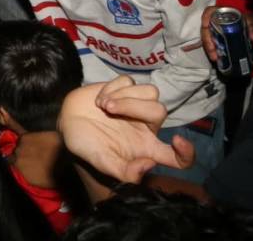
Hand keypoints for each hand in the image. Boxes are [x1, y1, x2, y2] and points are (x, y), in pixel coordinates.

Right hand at [59, 76, 194, 182]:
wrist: (65, 122)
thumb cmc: (85, 145)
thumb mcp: (102, 163)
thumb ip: (123, 171)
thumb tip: (149, 163)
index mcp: (146, 148)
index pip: (177, 157)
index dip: (187, 153)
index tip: (178, 140)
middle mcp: (146, 126)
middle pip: (160, 110)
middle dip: (134, 106)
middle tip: (108, 108)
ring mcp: (136, 105)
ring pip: (150, 92)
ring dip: (124, 95)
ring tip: (103, 104)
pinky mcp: (124, 89)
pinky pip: (129, 81)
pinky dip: (112, 87)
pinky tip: (99, 98)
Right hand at [200, 5, 252, 61]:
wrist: (252, 33)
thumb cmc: (251, 23)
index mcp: (223, 13)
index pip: (210, 11)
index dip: (205, 17)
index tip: (205, 25)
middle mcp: (216, 21)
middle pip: (206, 27)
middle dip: (207, 39)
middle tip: (212, 50)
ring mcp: (215, 31)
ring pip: (207, 37)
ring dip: (209, 48)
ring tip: (215, 57)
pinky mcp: (217, 39)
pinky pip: (211, 44)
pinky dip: (212, 51)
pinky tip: (216, 58)